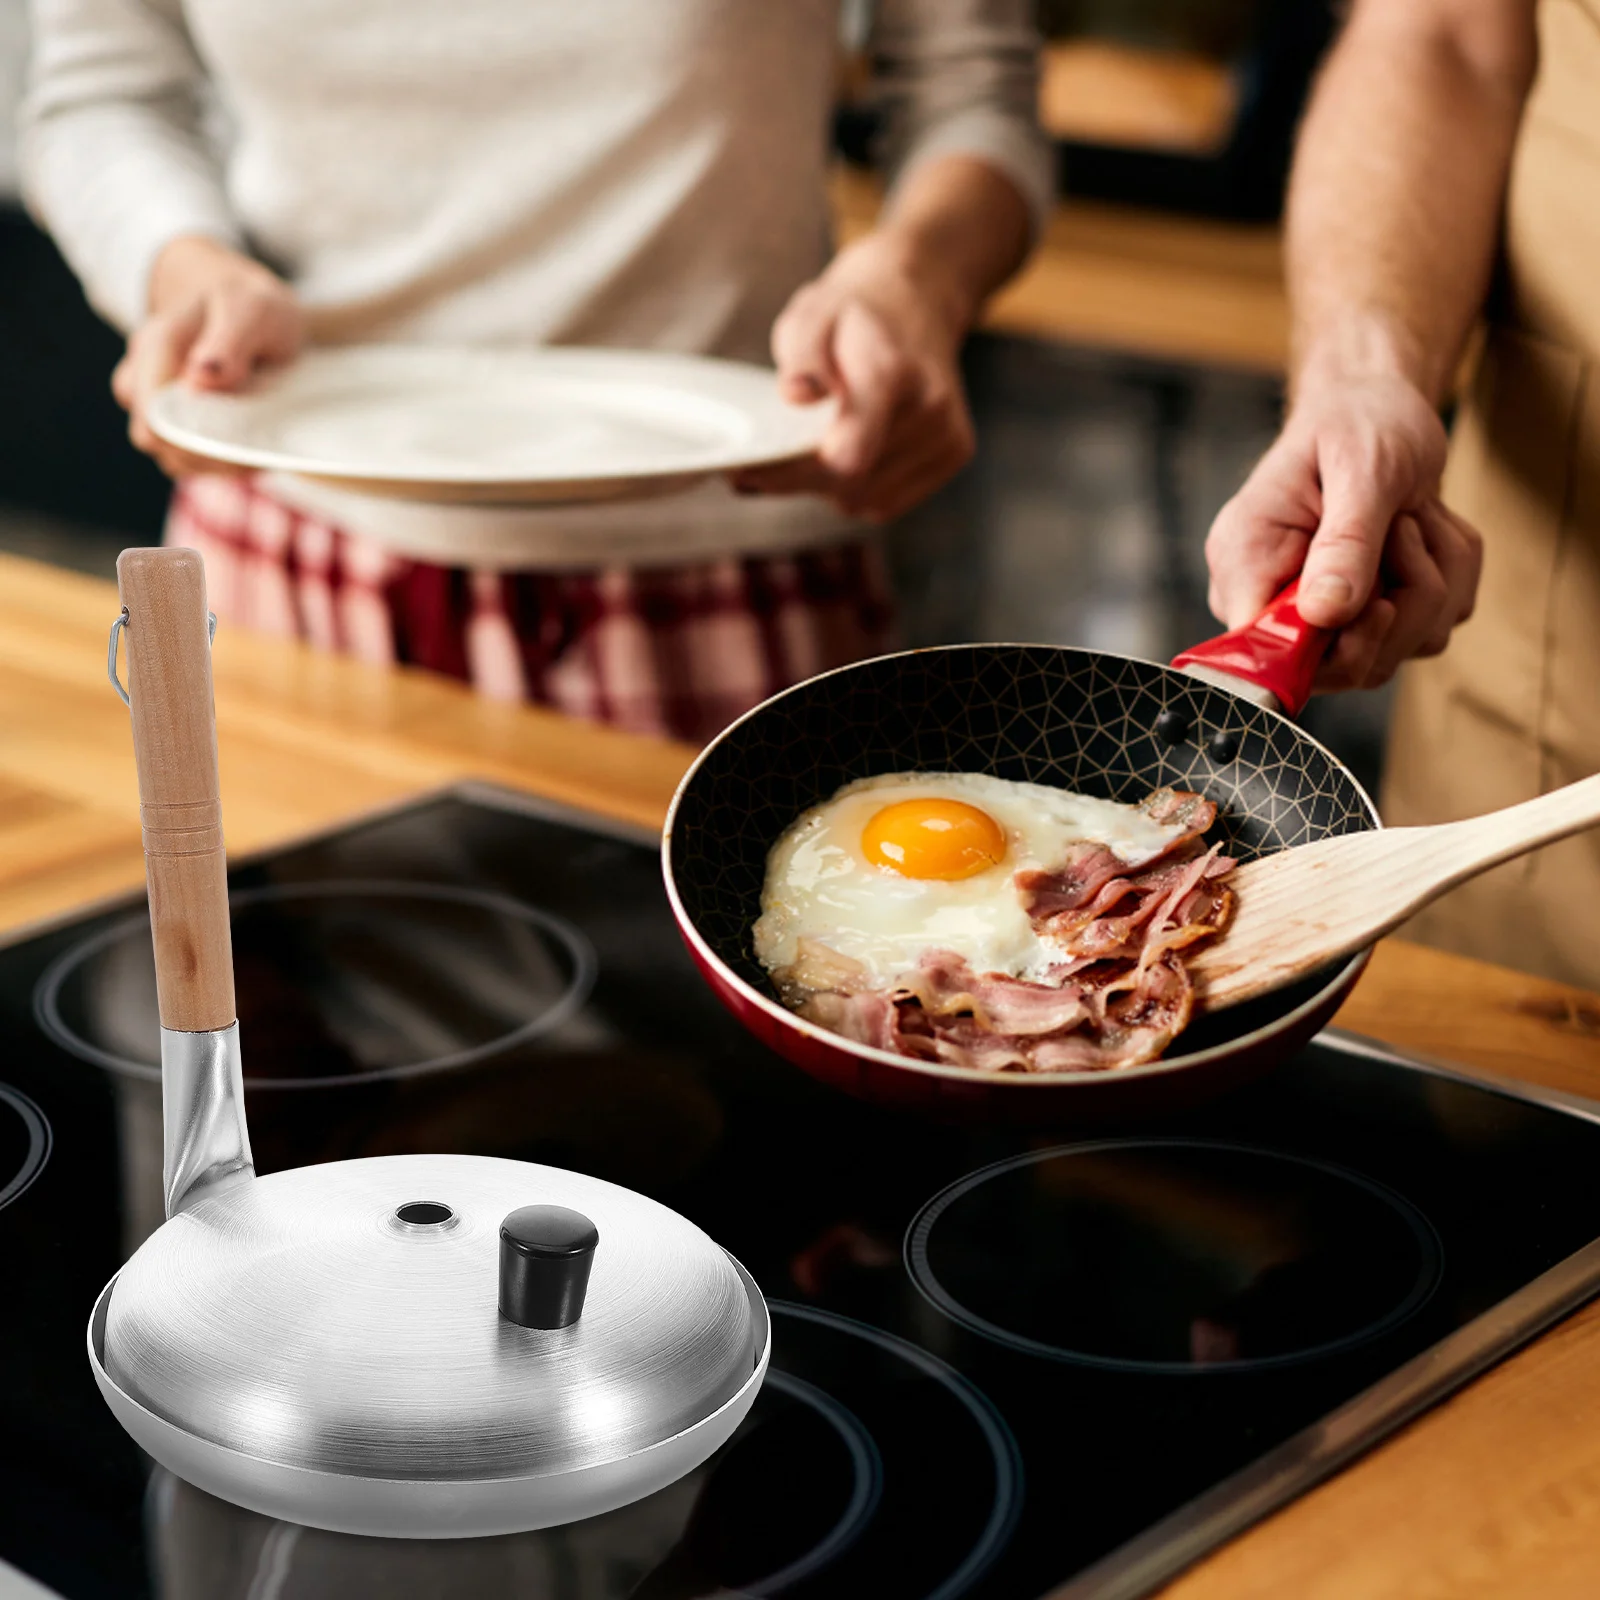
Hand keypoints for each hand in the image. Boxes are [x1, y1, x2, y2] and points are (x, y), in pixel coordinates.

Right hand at [112, 235, 303, 478]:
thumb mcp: (252, 311)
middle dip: (202, 453)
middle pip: (152, 439)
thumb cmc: (251, 307)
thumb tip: (200, 379)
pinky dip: (215, 464)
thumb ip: (229, 341)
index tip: (238, 438)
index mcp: (156, 345)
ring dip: (211, 462)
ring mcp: (153, 401)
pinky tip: (244, 450)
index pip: (152, 412)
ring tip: (251, 445)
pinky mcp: (172, 422)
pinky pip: (183, 460)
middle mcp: (143, 375)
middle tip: (250, 445)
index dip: (192, 436)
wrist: (248, 307)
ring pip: (168, 456)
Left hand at [732, 233, 975, 521]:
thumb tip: (797, 396)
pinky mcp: (954, 454)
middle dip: (801, 480)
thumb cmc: (853, 313)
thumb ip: (801, 357)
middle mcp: (930, 410)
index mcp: (892, 373)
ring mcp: (947, 436)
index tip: (744, 473)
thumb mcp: (812, 314)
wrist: (917, 298)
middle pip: (852, 483)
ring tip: (813, 448)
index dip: (791, 474)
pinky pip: (888, 501)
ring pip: (866, 500)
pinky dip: (858, 490)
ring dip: (830, 487)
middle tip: (759, 469)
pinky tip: (848, 453)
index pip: (846, 456)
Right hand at [1204, 365, 1481, 689]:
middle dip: (1401, 606)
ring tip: (1414, 518)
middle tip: (1405, 530)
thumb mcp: (1361, 468)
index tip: (1378, 604)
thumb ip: (1345, 543)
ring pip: (1394, 653)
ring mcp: (1319, 617)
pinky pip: (1425, 633)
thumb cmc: (1360, 423)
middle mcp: (1270, 600)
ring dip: (1434, 583)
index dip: (1325, 649)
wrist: (1380, 409)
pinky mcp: (1366, 618)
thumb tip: (1324, 614)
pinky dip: (1448, 581)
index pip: (1262, 651)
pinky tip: (1424, 532)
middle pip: (1339, 667)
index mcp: (1244, 563)